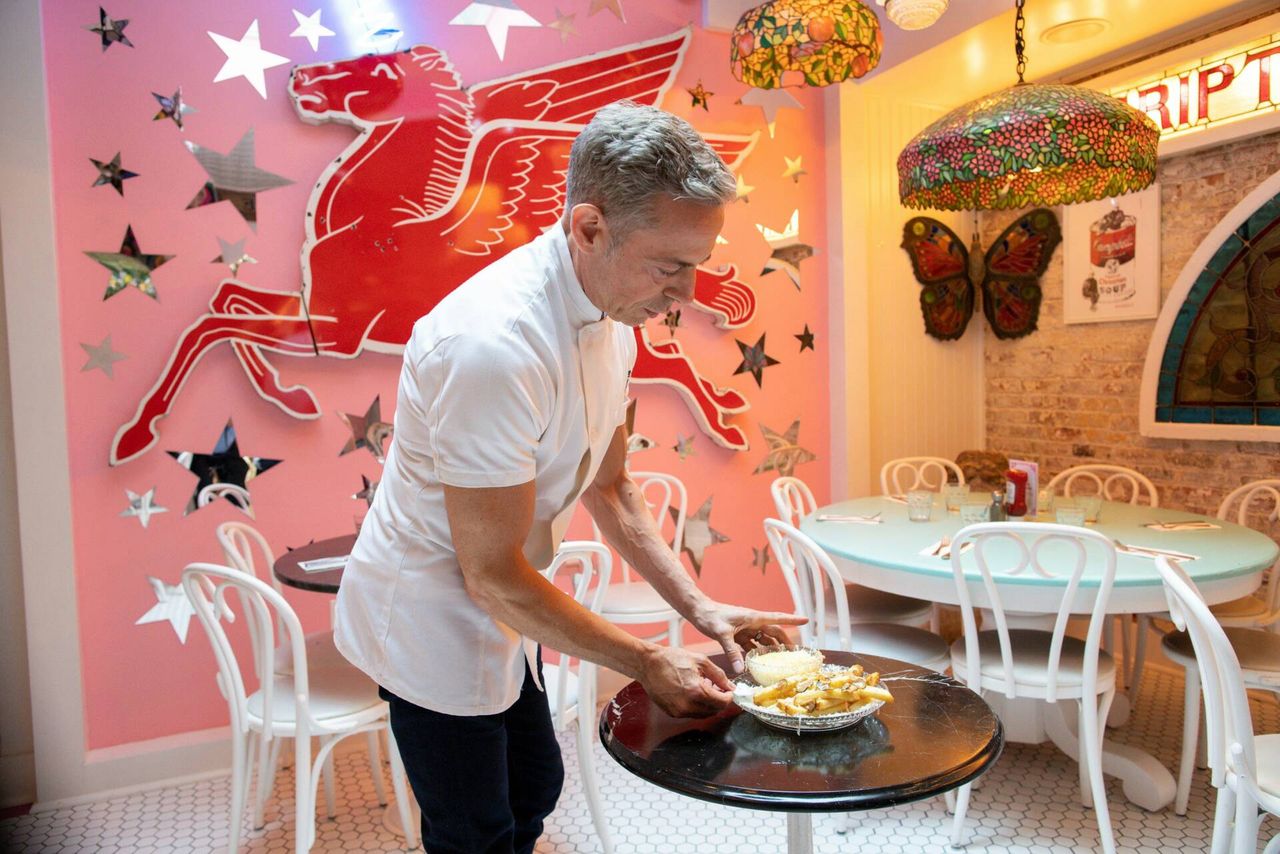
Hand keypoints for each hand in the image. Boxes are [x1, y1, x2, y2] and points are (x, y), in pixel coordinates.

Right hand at [637, 646, 733, 717]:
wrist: (648, 664)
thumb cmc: (671, 659)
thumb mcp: (700, 661)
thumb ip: (719, 675)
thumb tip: (730, 686)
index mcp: (696, 691)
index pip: (722, 702)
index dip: (729, 696)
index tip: (730, 691)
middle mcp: (688, 705)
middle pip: (714, 710)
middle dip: (719, 699)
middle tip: (717, 687)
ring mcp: (679, 711)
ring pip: (704, 714)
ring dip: (708, 703)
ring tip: (703, 687)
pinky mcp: (672, 713)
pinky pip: (691, 714)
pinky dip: (696, 706)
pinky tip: (692, 692)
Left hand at [691, 603, 807, 676]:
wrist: (698, 611)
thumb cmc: (710, 616)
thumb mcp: (721, 634)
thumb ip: (732, 652)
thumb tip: (740, 669)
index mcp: (753, 618)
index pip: (778, 618)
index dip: (793, 620)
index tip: (807, 620)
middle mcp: (752, 622)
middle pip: (773, 632)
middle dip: (785, 642)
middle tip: (794, 655)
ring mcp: (745, 628)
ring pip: (763, 640)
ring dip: (771, 649)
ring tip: (779, 662)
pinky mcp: (738, 634)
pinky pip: (751, 644)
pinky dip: (756, 653)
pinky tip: (758, 663)